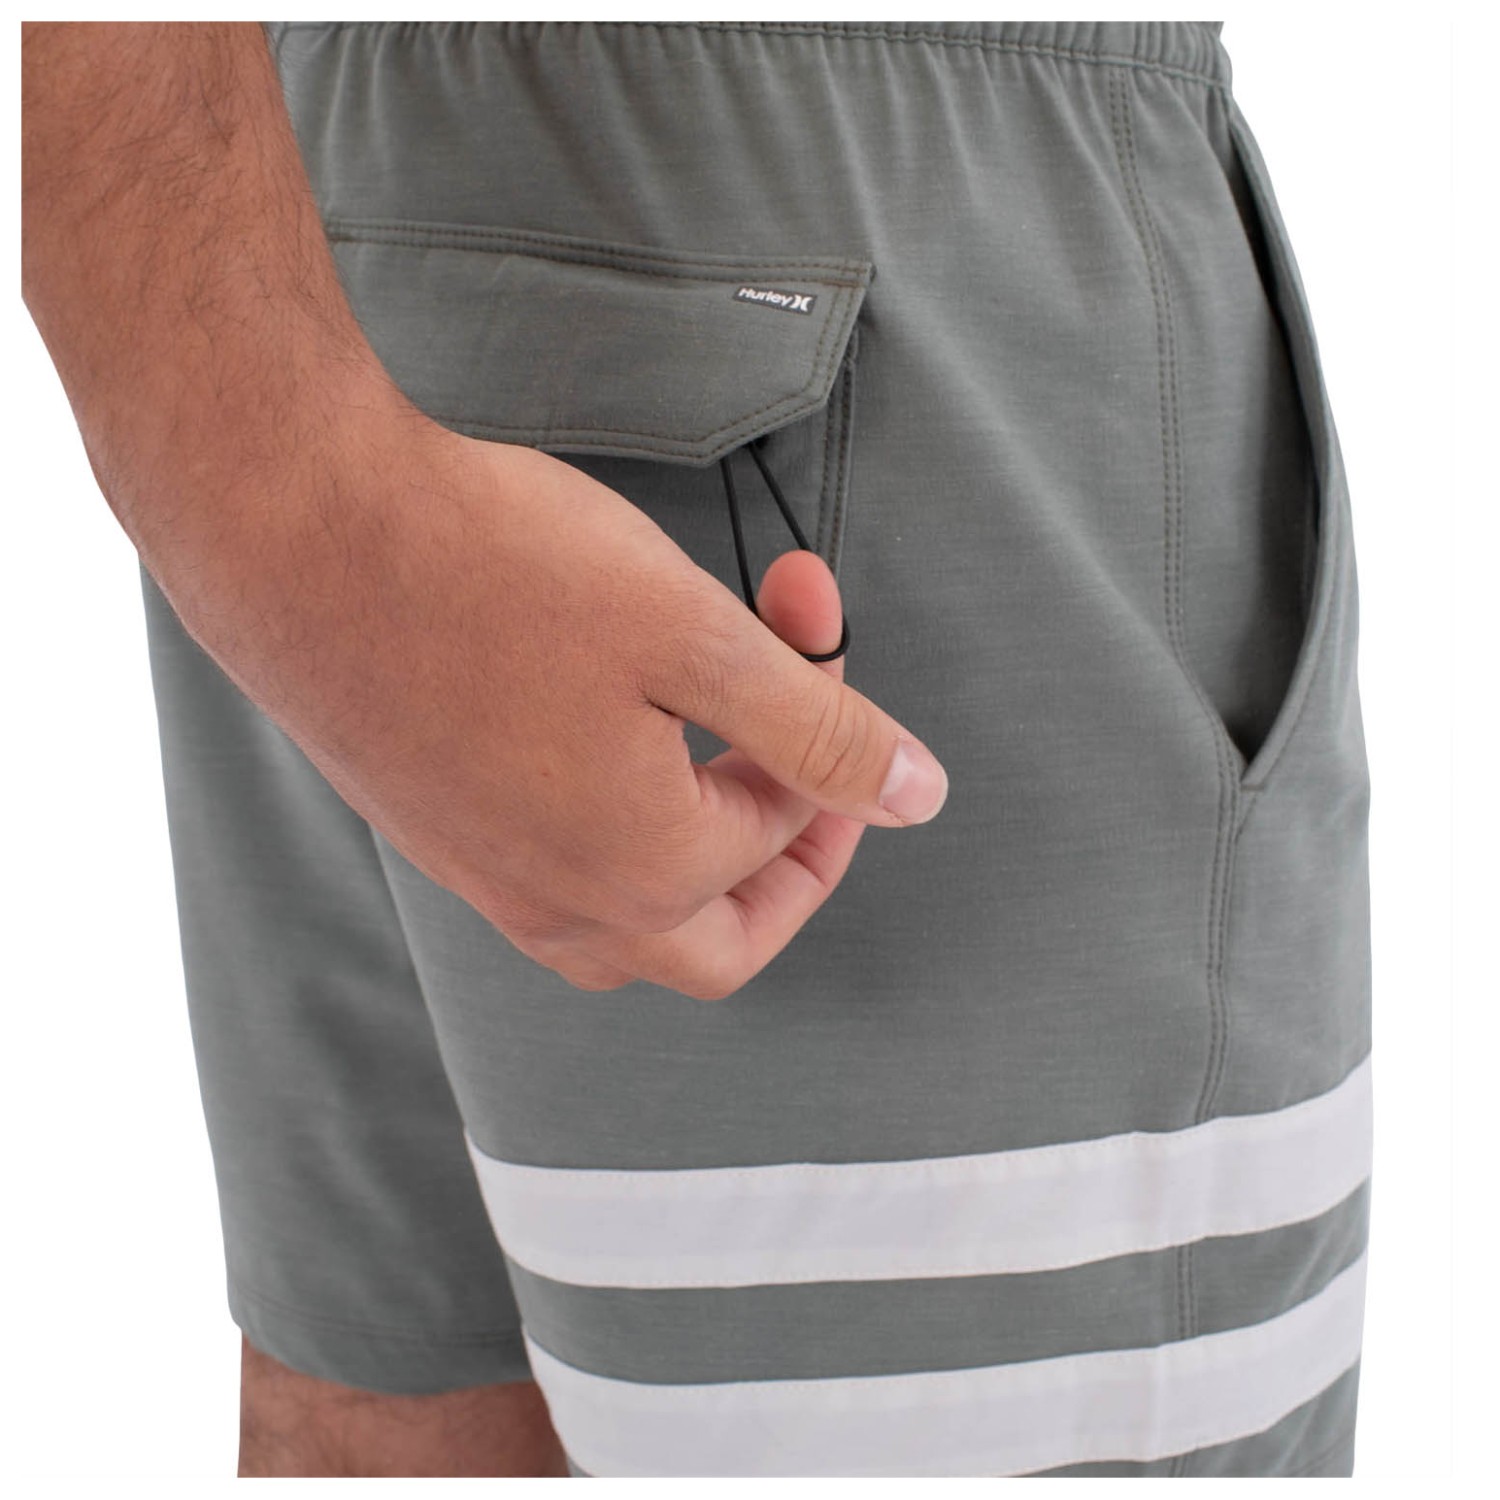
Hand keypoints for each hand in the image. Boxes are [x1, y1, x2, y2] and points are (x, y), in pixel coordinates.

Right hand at [200, 422, 947, 1000]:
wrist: (296, 528)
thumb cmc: (494, 569)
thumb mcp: (696, 638)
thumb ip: (819, 730)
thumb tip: (920, 795)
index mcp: (642, 871)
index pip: (784, 834)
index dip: (826, 737)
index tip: (817, 628)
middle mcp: (560, 907)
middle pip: (723, 938)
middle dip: (786, 850)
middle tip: (802, 758)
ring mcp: (485, 881)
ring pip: (635, 921)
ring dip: (699, 851)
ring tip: (711, 746)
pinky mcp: (434, 835)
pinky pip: (556, 881)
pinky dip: (617, 830)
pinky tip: (611, 739)